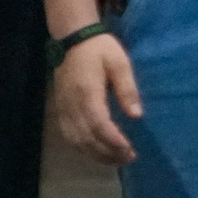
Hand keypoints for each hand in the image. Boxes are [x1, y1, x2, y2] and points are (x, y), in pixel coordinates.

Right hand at [53, 34, 140, 165]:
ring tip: (117, 159)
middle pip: (88, 138)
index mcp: (88, 92)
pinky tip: (97, 152)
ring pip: (77, 141)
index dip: (113, 141)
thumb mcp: (119, 63)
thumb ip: (127, 89)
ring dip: (97, 154)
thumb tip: (137, 114)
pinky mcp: (61, 110)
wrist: (72, 38)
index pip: (99, 125)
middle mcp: (73, 105)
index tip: (129, 149)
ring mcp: (64, 109)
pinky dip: (83, 149)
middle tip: (129, 157)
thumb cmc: (99, 49)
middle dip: (109, 152)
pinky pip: (69, 136)